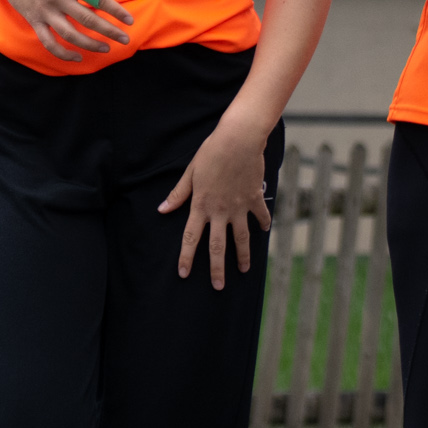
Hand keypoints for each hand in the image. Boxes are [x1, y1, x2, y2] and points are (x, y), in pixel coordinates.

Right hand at [0, 0, 132, 61]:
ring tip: (106, 48)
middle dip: (109, 31)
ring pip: (70, 34)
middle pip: (87, 19)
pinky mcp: (33, 20)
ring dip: (90, 44)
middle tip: (125, 38)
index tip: (129, 20)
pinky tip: (77, 57)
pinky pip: (49, 41)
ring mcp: (44, 11)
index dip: (115, 10)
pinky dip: (62, 53)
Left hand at [159, 118, 271, 289]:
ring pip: (241, 238)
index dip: (187, 257)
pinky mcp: (254, 198)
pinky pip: (260, 216)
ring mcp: (239, 207)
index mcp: (201, 205)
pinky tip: (265, 231)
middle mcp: (220, 211)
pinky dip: (263, 224)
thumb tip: (163, 209)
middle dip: (216, 268)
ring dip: (242, 256)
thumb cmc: (211, 152)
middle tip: (218, 286)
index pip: (191, 238)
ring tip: (244, 270)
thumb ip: (178, 194)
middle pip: (217, 246)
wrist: (239, 140)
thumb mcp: (190, 173)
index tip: (184, 273)